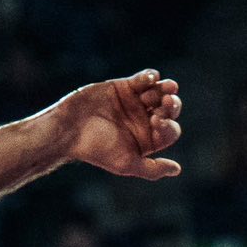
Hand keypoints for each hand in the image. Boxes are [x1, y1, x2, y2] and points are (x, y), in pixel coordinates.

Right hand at [48, 71, 181, 180]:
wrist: (69, 129)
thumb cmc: (96, 149)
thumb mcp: (126, 164)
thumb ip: (152, 169)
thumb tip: (177, 170)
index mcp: (147, 138)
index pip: (169, 129)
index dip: (168, 123)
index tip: (156, 120)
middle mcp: (143, 120)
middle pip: (168, 109)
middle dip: (172, 104)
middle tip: (167, 100)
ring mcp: (134, 102)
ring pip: (158, 91)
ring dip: (165, 88)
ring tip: (166, 86)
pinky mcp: (123, 86)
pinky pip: (143, 79)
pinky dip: (149, 76)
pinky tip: (150, 78)